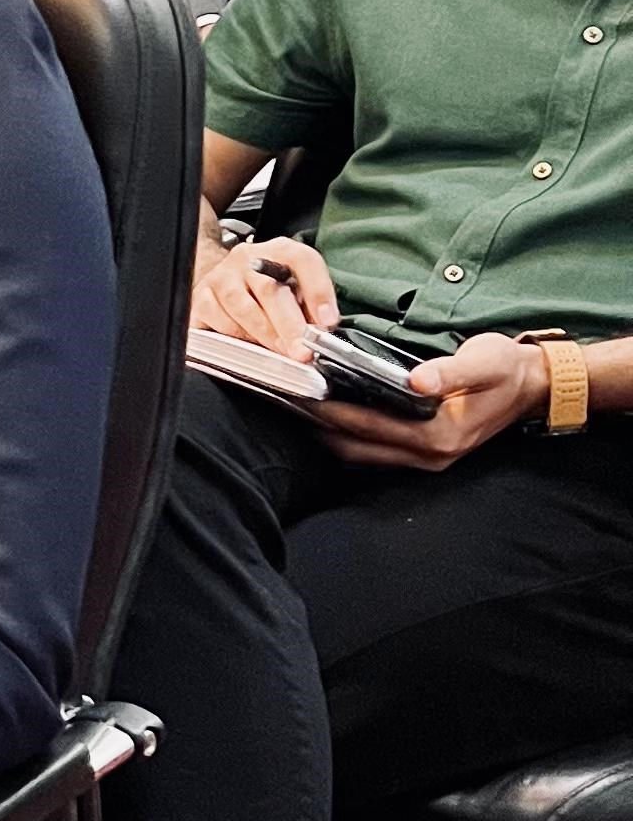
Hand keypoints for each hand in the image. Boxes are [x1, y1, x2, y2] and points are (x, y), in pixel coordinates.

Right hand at [193, 231, 336, 360]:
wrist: (225, 281)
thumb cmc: (267, 289)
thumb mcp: (295, 289)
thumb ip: (310, 305)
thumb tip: (322, 330)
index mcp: (278, 251)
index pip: (301, 260)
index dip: (318, 290)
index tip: (327, 322)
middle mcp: (247, 258)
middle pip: (269, 288)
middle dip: (289, 326)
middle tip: (302, 351)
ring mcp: (220, 277)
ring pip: (241, 308)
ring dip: (264, 335)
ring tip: (280, 352)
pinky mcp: (200, 298)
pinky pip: (218, 322)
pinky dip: (237, 337)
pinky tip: (250, 345)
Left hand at [310, 330, 547, 475]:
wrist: (534, 386)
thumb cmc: (507, 369)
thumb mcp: (485, 362)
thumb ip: (450, 372)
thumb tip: (417, 381)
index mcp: (439, 436)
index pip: (370, 427)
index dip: (333, 413)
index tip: (301, 397)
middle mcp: (429, 455)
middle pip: (358, 448)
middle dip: (320, 428)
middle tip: (286, 403)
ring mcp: (426, 459)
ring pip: (363, 455)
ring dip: (331, 436)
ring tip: (298, 411)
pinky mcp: (424, 452)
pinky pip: (375, 452)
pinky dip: (350, 438)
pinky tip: (329, 420)